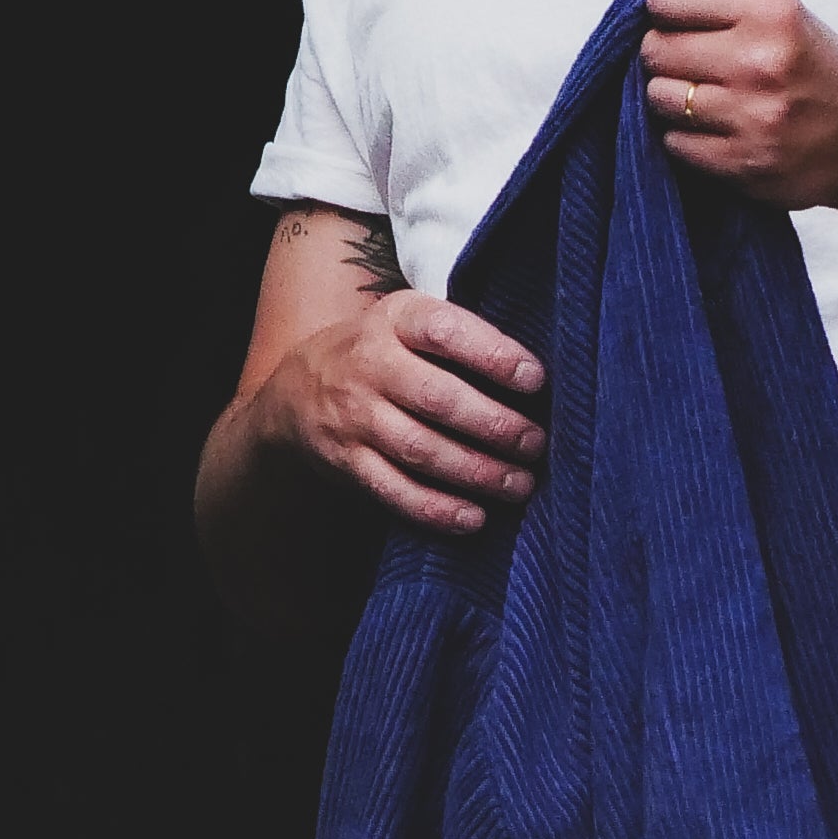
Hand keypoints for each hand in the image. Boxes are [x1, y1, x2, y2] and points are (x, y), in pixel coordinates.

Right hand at [266, 280, 546, 533]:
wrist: (298, 389)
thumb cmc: (384, 353)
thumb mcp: (410, 322)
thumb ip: (463, 337)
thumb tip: (539, 377)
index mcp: (396, 319)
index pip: (446, 331)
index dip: (493, 355)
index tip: (536, 379)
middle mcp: (370, 365)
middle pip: (438, 399)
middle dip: (495, 426)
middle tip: (536, 444)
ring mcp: (355, 416)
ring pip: (420, 450)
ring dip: (477, 472)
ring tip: (520, 484)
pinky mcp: (347, 462)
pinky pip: (394, 491)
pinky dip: (436, 510)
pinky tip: (474, 518)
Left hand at [638, 0, 837, 209]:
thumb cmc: (811, 65)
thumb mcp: (779, 9)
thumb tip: (644, 1)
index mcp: (769, 10)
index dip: (664, 10)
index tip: (678, 21)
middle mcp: (759, 61)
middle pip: (654, 49)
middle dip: (666, 55)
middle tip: (695, 63)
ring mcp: (750, 116)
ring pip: (658, 97)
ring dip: (672, 98)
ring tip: (707, 97)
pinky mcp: (741, 162)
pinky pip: (674, 142)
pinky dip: (686, 136)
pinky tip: (716, 129)